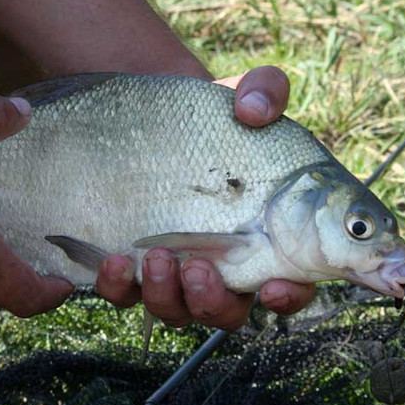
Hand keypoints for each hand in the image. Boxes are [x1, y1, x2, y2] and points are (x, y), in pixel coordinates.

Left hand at [96, 66, 315, 329]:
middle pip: (226, 313)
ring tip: (155, 257)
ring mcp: (177, 272)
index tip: (274, 288)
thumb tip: (254, 110)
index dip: (288, 298)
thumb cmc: (217, 118)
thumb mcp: (248, 96)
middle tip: (197, 268)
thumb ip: (267, 92)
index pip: (290, 287)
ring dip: (166, 296)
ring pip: (176, 311)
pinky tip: (113, 261)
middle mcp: (224, 267)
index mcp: (268, 241)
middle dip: (212, 301)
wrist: (158, 120)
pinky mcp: (135, 266)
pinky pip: (126, 295)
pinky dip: (119, 287)